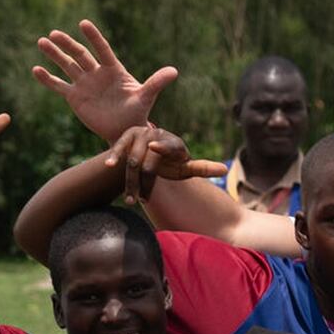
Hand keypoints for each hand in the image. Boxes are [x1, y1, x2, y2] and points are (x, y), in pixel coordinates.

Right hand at [33, 19, 176, 142]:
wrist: (124, 131)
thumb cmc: (137, 113)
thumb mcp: (146, 97)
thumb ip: (157, 83)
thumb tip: (174, 71)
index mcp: (113, 70)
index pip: (102, 50)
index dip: (94, 37)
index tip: (83, 24)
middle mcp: (96, 73)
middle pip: (80, 55)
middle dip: (67, 45)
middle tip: (54, 34)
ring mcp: (84, 84)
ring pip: (67, 66)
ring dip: (55, 55)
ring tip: (42, 42)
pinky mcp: (75, 97)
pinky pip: (59, 86)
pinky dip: (48, 79)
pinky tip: (36, 70)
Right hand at [106, 126, 226, 203]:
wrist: (148, 149)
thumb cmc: (171, 163)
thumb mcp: (185, 167)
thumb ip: (203, 168)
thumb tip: (225, 169)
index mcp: (174, 143)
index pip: (170, 146)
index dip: (163, 147)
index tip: (154, 147)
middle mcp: (156, 134)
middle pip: (149, 163)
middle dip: (147, 182)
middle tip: (145, 200)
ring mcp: (140, 134)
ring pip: (133, 161)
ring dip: (131, 181)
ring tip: (131, 199)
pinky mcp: (125, 136)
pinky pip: (119, 149)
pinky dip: (114, 157)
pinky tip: (108, 165)